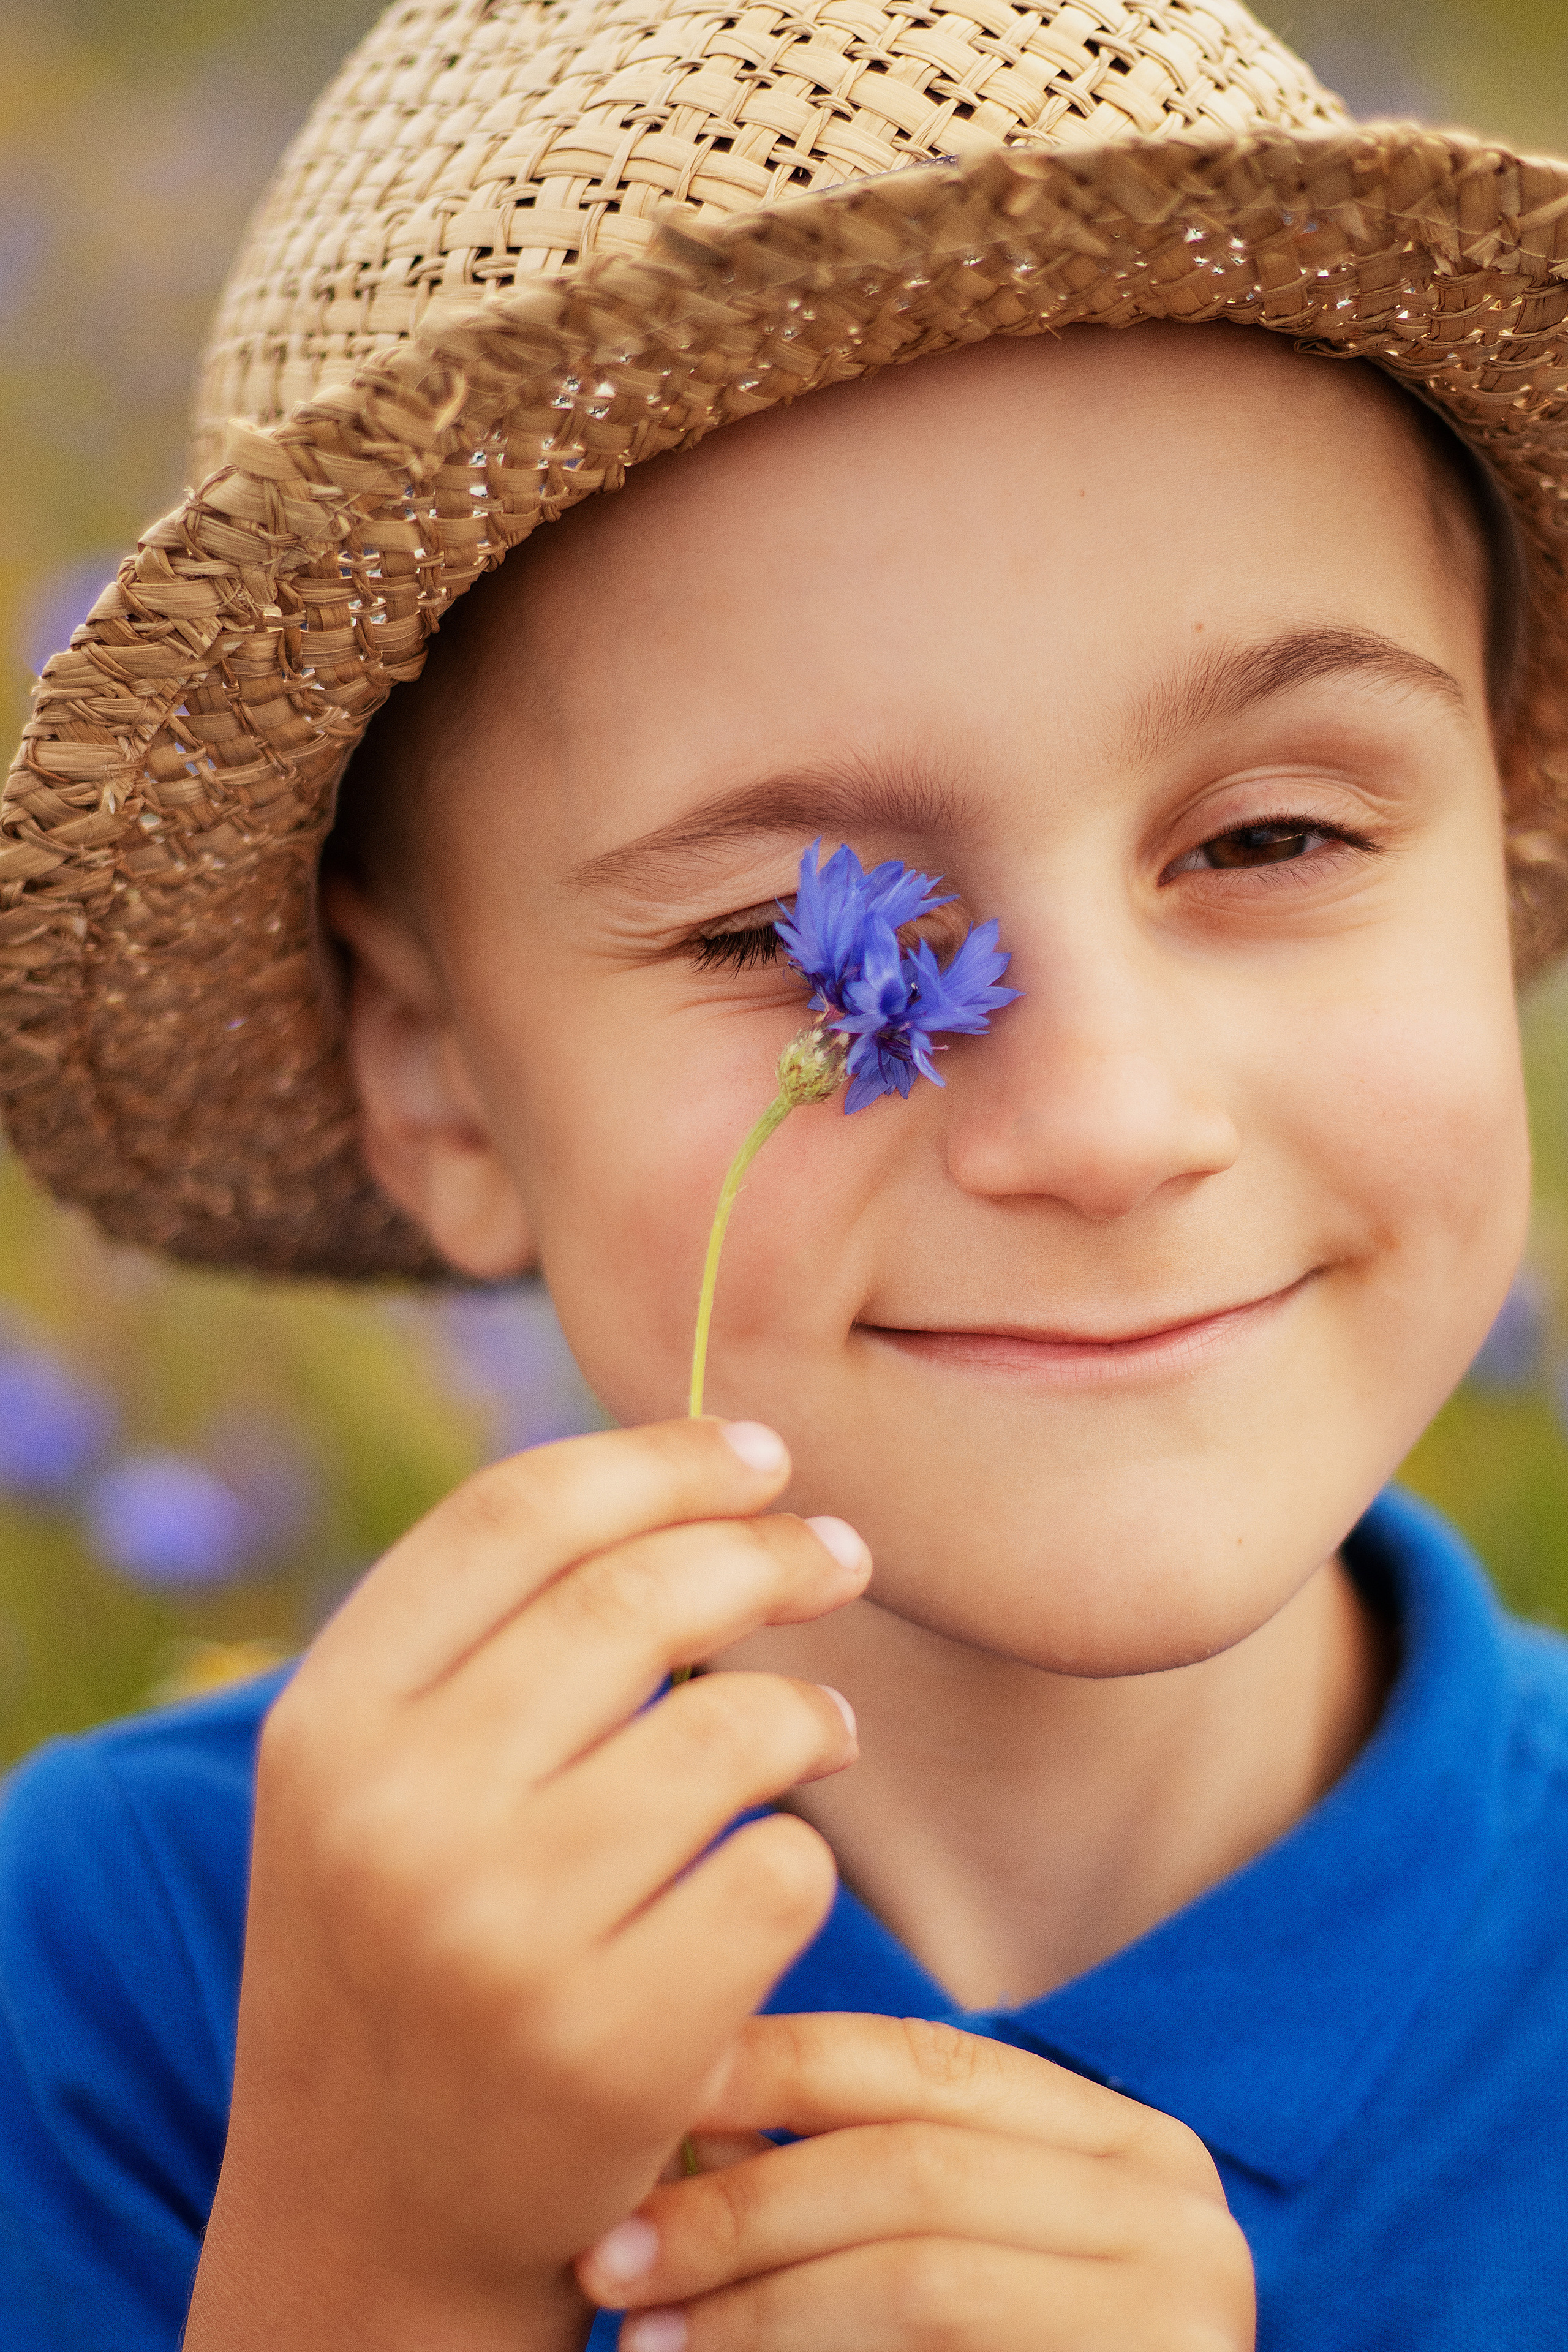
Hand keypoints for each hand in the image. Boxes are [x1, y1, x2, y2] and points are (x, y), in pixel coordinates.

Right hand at [184, 1419, 867, 2351]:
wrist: (369, 2213)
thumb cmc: (399, 1948)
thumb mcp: (368, 1783)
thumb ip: (478, 1636)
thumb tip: (682, 1475)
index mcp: (326, 1724)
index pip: (517, 1513)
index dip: (661, 1458)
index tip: (758, 1453)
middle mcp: (397, 1817)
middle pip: (638, 1596)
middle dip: (772, 1552)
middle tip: (839, 1555)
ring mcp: (503, 1937)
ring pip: (734, 1727)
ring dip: (808, 1708)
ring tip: (820, 1728)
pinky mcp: (614, 2045)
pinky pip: (781, 1873)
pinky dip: (799, 1852)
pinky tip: (775, 1867)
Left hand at [577, 2013, 1254, 2350]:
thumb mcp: (951, 2256)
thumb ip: (848, 2188)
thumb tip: (683, 2120)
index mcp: (1125, 2144)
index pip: (921, 2061)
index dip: (773, 2064)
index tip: (647, 2096)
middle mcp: (1174, 2203)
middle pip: (909, 2160)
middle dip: (740, 2201)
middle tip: (612, 2250)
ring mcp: (1181, 2305)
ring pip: (917, 2267)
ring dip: (755, 2301)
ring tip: (641, 2336)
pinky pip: (944, 2340)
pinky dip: (803, 2351)